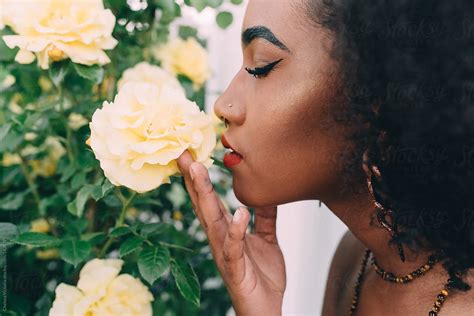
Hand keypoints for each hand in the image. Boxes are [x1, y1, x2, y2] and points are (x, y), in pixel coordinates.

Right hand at [177, 150, 285, 315]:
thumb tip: (263, 193)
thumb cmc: (261, 276)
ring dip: (204, 196)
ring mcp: (225, 254)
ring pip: (212, 221)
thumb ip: (264, 217)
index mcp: (225, 232)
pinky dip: (235, 231)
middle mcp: (220, 240)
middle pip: (204, 205)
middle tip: (184, 154)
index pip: (210, 201)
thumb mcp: (266, 239)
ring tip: (199, 171)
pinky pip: (234, 248)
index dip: (200, 179)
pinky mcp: (236, 270)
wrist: (266, 309)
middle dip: (194, 179)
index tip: (191, 155)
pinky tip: (238, 213)